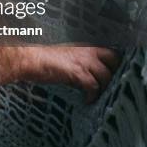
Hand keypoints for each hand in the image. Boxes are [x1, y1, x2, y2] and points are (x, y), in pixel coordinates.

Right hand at [0, 46, 121, 103]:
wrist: (30, 57)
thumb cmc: (44, 56)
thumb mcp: (67, 55)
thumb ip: (81, 60)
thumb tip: (89, 74)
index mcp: (86, 45)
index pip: (111, 51)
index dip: (115, 64)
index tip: (115, 75)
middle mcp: (88, 51)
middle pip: (115, 60)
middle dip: (116, 73)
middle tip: (111, 86)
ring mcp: (84, 61)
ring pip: (106, 76)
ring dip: (104, 88)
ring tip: (98, 97)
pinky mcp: (78, 72)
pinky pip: (93, 87)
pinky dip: (92, 96)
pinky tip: (87, 101)